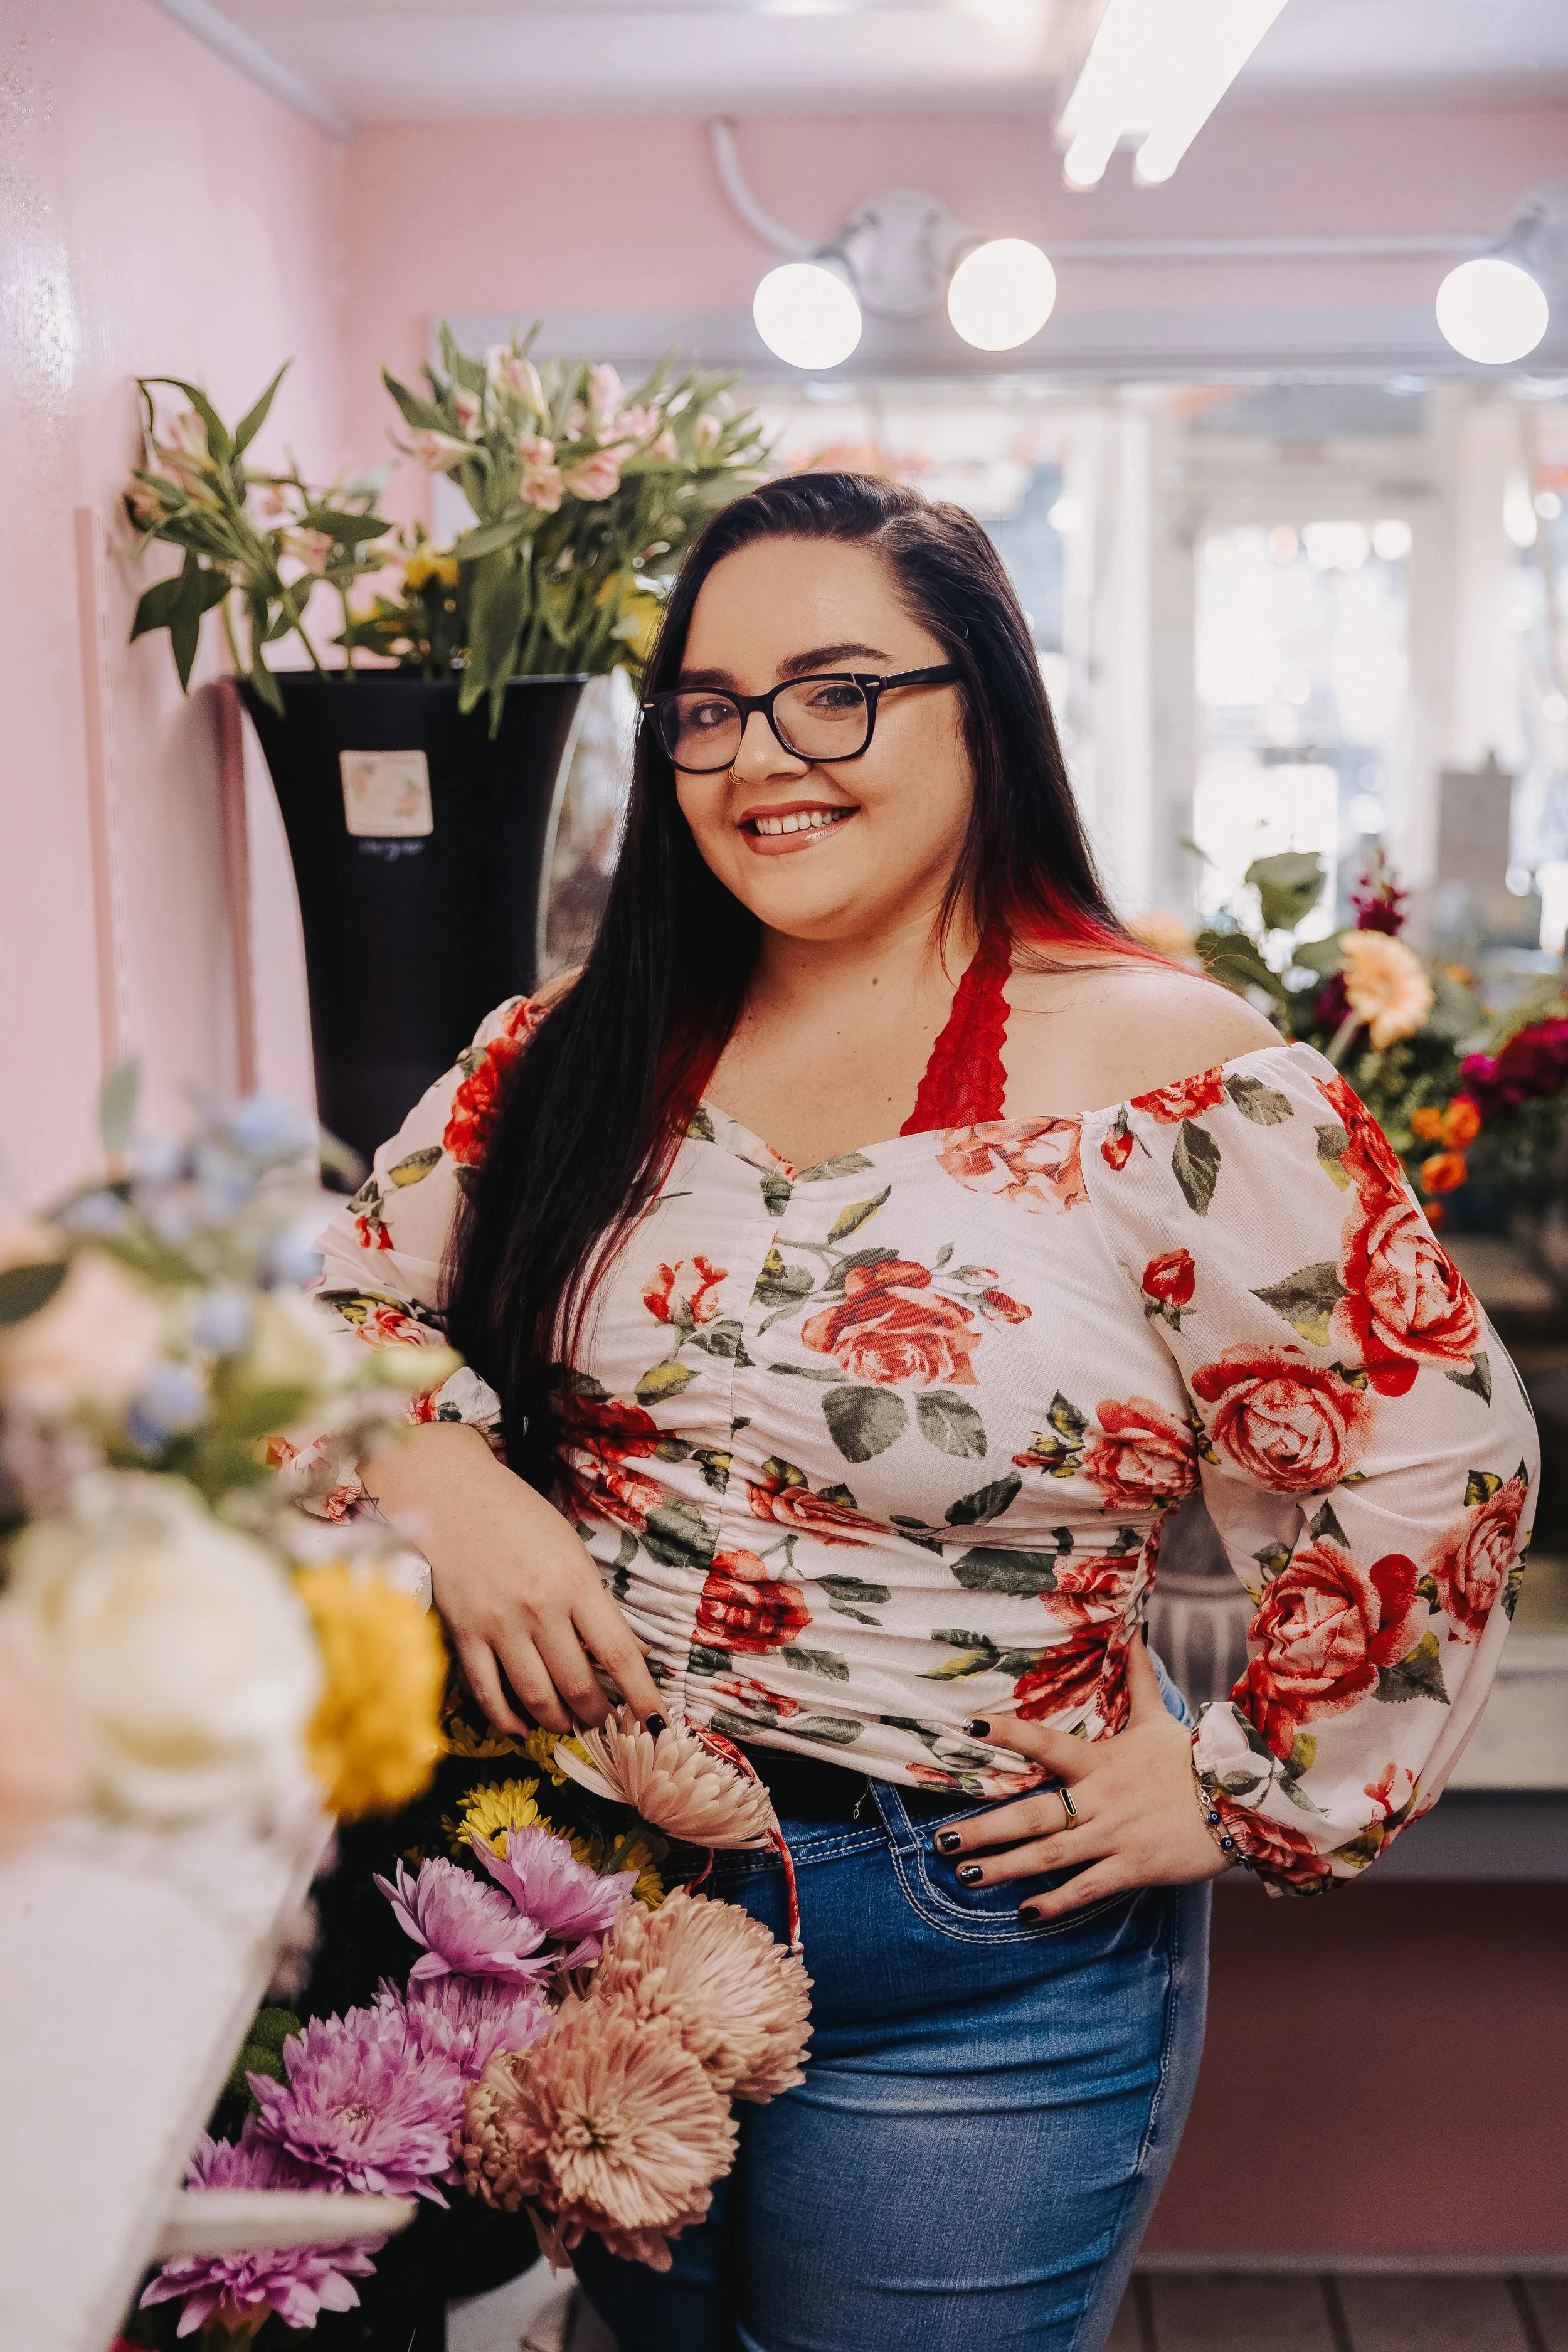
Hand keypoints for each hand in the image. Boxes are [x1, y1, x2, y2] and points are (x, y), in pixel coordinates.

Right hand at [361, 1422, 663, 1737]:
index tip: (657, 1724)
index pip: (619, 1654)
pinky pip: (488, 1693)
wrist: (447, 1495)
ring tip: (571, 1725)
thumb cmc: (518, 1517)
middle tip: (609, 1725)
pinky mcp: (463, 1635)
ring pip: (537, 1697)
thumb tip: (636, 1655)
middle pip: (579, 1686)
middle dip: (600, 1717)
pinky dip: (507, 1719)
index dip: (641, 1696)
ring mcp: (498, 1625)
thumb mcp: (572, 1550)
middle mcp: (539, 1608)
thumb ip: (600, 1603)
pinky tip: (522, 1727)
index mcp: (575, 1582)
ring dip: (559, 1721)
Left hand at [934, 1637, 1232, 1920]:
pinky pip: (1087, 1887)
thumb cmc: (1191, 1759)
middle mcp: (1100, 1798)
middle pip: (1032, 1813)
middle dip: (984, 1829)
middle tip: (941, 1842)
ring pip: (1050, 1854)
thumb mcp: (1159, 1717)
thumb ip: (1139, 1678)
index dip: (1007, 1731)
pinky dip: (1055, 1902)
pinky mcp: (1134, 1866)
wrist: (1241, 1800)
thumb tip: (1134, 1628)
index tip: (968, 1725)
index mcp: (1099, 1760)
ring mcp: (1115, 1834)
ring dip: (1005, 1867)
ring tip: (965, 1877)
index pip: (1044, 1741)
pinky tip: (1024, 1913)